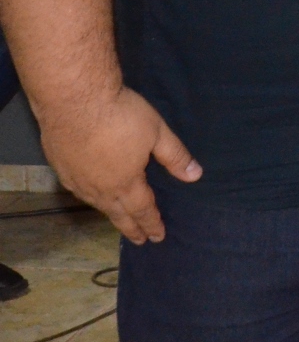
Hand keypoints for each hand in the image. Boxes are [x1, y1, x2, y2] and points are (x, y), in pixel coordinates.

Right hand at [38, 87, 200, 243]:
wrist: (74, 100)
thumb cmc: (120, 115)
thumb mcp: (157, 132)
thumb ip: (175, 156)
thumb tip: (195, 176)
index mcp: (126, 183)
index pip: (143, 209)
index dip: (151, 223)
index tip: (158, 236)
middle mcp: (99, 188)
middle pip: (118, 213)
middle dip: (131, 227)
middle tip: (139, 241)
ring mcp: (76, 180)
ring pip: (96, 204)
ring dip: (110, 214)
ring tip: (118, 219)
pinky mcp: (60, 168)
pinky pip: (78, 191)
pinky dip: (90, 198)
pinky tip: (92, 195)